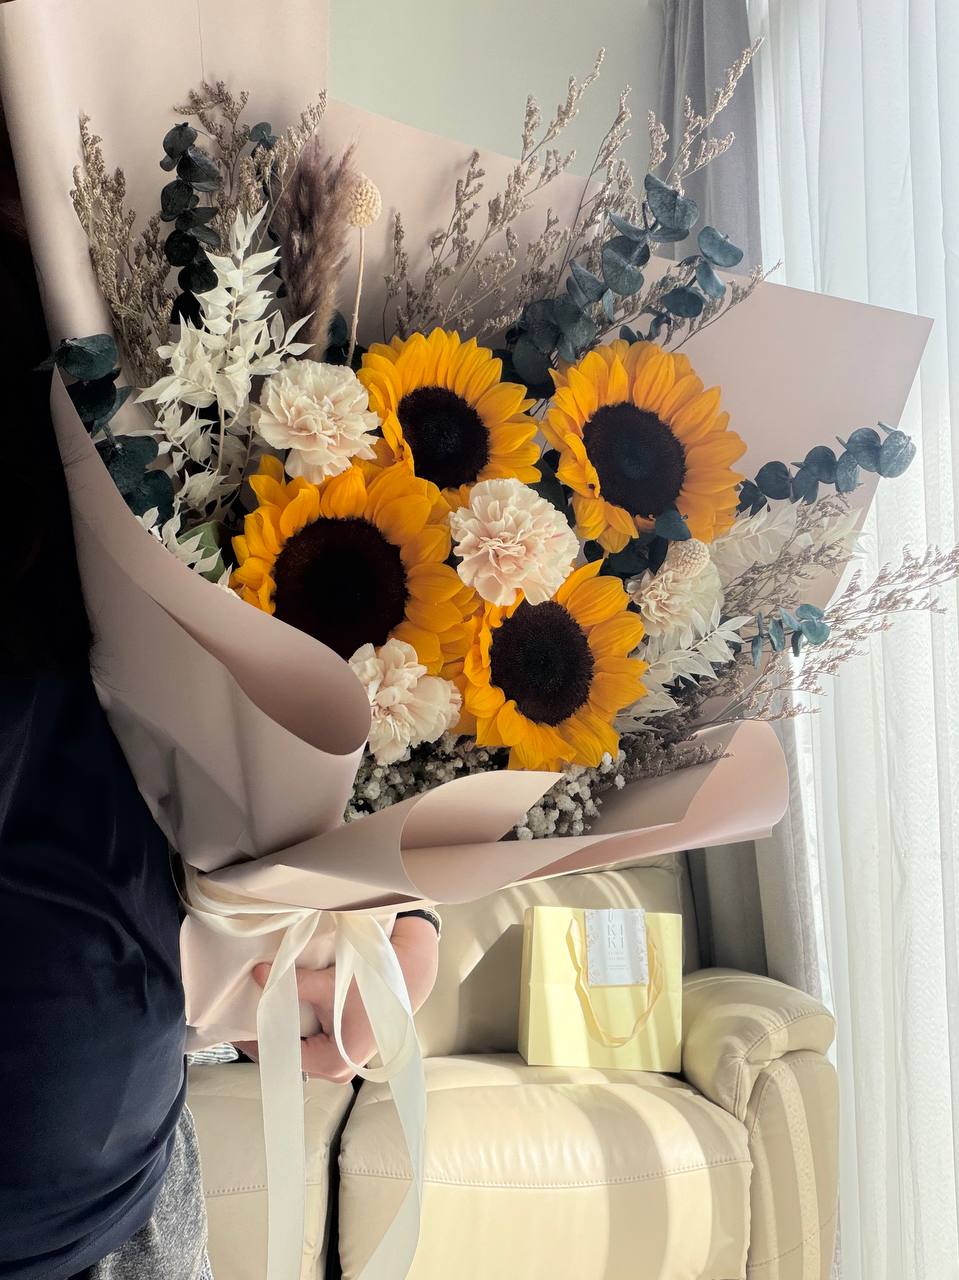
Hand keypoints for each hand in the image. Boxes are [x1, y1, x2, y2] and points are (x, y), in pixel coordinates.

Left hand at [235, 914, 439, 1083]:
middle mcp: (336, 1070)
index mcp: (333, 1063)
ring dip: (282, 1030)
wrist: (409, 977)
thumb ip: (293, 982)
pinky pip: (310, 1044)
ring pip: (298, 1049)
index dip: (257, 1037)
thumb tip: (258, 973)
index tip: (236, 1023)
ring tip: (261, 1011)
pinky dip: (297, 1028)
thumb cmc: (375, 985)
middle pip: (288, 1055)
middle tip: (245, 1013)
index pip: (281, 1054)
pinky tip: (284, 1011)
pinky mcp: (342, 1050)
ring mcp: (340, 1062)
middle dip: (268, 1033)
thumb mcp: (330, 984)